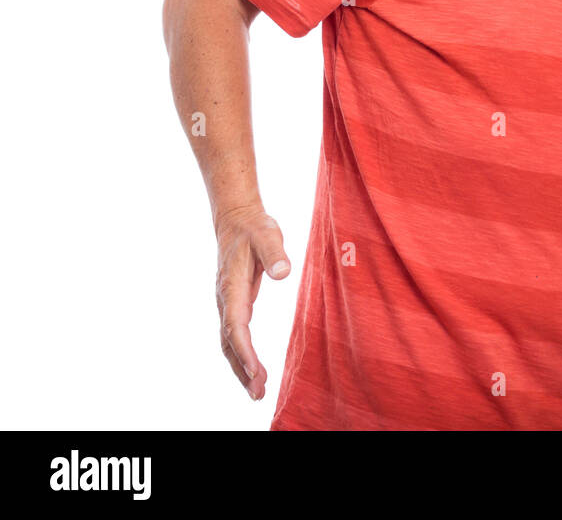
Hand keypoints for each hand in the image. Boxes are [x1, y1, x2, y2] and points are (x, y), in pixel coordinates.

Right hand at [214, 204, 289, 399]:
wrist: (236, 220)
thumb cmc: (254, 228)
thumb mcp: (268, 234)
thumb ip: (275, 253)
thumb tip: (283, 272)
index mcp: (232, 287)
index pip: (236, 325)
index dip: (244, 349)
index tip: (255, 370)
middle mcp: (226, 299)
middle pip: (229, 342)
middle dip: (242, 369)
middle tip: (258, 393)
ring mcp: (228, 303)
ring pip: (229, 343)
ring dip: (241, 368)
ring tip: (256, 391)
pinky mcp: (235, 304)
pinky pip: (234, 336)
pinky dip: (241, 355)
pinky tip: (252, 369)